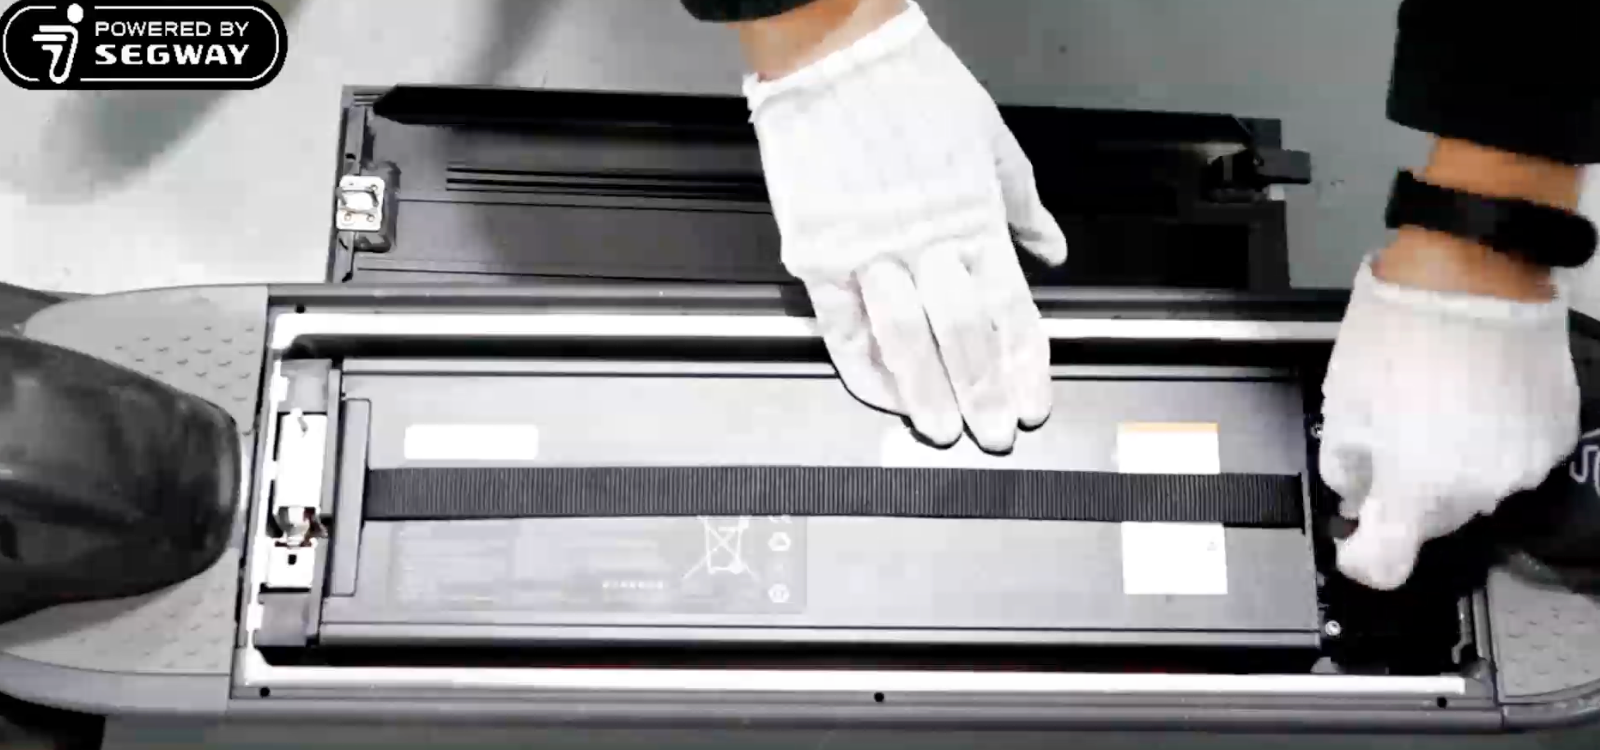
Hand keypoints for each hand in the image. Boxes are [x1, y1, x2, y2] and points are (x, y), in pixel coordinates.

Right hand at [744, 1, 1066, 451]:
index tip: (1031, 405)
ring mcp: (870, 251)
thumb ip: (1023, 206)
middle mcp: (928, 242)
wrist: (836, 53)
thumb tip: (1052, 249)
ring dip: (927, 392)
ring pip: (905, 339)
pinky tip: (882, 393)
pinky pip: (842, 324)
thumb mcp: (992, 140)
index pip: (1010, 311)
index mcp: (974, 218)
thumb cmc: (912, 87)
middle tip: (991, 434)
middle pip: (962, 336)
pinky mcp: (819, 251)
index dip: (1023, 365)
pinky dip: (861, 364)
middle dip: (981, 393)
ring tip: (939, 428)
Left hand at [1320, 254, 1578, 589]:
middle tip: (1390, 443)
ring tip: (1433, 411)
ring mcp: (1523, 466)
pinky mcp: (1555, 435)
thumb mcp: (1342, 404)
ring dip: (1451, 467)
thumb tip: (1357, 495)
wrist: (1474, 274)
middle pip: (1432, 522)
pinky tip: (1472, 402)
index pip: (1386, 566)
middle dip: (1407, 495)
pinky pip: (1512, 458)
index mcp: (1416, 491)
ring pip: (1474, 490)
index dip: (1363, 558)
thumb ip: (1346, 467)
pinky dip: (1490, 443)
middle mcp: (1477, 492)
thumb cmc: (1398, 335)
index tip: (1354, 542)